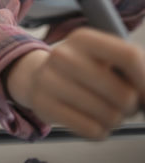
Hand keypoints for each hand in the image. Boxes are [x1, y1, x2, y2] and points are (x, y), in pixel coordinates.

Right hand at [6, 27, 144, 138]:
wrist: (37, 78)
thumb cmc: (82, 70)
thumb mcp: (102, 57)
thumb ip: (131, 68)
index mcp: (83, 38)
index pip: (129, 56)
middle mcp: (63, 55)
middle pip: (124, 94)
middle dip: (131, 106)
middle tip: (122, 104)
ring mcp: (50, 80)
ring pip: (109, 116)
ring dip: (114, 120)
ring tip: (103, 110)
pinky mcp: (44, 105)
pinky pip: (91, 130)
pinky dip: (98, 130)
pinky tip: (90, 119)